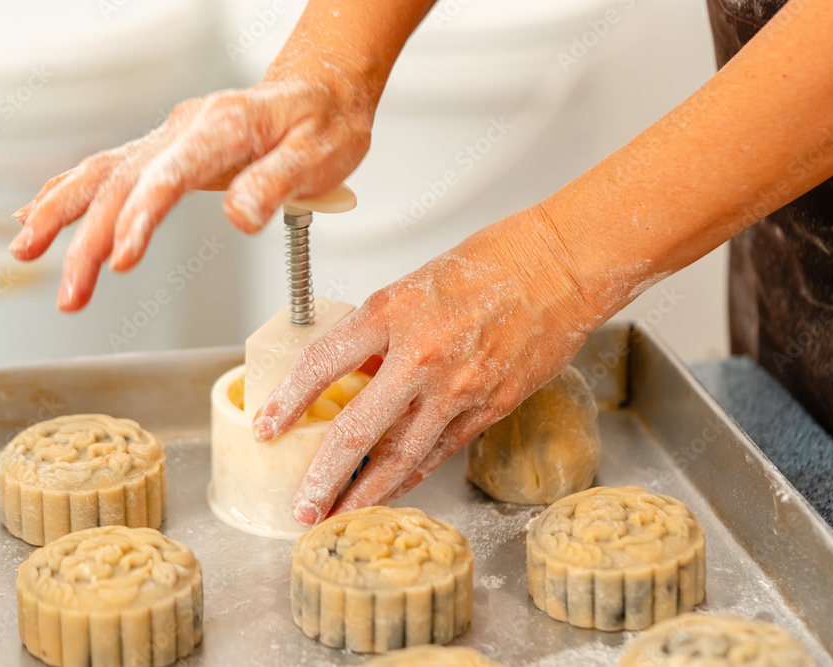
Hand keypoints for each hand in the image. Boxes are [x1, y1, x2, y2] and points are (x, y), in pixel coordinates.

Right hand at [8, 80, 373, 310]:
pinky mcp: (167, 151)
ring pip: (103, 173)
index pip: (169, 175)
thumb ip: (277, 183)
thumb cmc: (323, 124)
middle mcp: (185, 128)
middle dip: (87, 239)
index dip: (140, 218)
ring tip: (26, 253)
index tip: (121, 260)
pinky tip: (40, 212)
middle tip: (70, 295)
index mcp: (222, 127)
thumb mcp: (318, 153)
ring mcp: (170, 137)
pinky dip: (69, 191)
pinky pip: (109, 169)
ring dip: (60, 214)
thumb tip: (240, 217)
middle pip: (122, 181)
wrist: (322, 94)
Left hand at [252, 210, 601, 525]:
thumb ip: (381, 331)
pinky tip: (390, 489)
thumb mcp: (416, 283)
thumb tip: (354, 374)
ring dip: (366, 492)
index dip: (288, 401)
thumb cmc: (495, 261)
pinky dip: (410, 475)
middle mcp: (420, 355)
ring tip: (341, 514)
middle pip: (356, 430)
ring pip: (401, 456)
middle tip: (302, 505)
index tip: (269, 425)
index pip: (321, 364)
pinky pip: (440, 451)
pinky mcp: (489, 408)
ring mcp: (457, 388)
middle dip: (323, 476)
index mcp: (392, 311)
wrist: (562, 266)